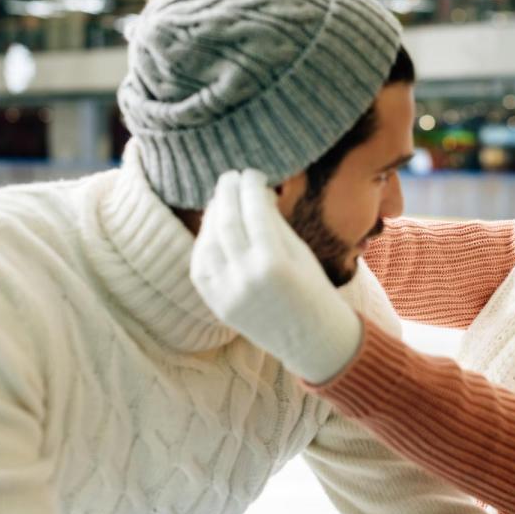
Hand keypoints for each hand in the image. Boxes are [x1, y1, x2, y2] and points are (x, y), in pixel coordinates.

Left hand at [190, 169, 361, 383]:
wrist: (312, 340)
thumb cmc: (314, 290)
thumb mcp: (301, 252)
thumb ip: (273, 223)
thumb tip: (253, 193)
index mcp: (273, 262)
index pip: (253, 211)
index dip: (250, 186)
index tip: (252, 173)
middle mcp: (245, 277)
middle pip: (226, 221)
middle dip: (227, 193)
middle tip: (231, 176)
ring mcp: (227, 292)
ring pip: (208, 241)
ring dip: (212, 215)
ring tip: (222, 199)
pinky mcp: (217, 304)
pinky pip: (201, 264)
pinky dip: (203, 242)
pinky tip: (213, 227)